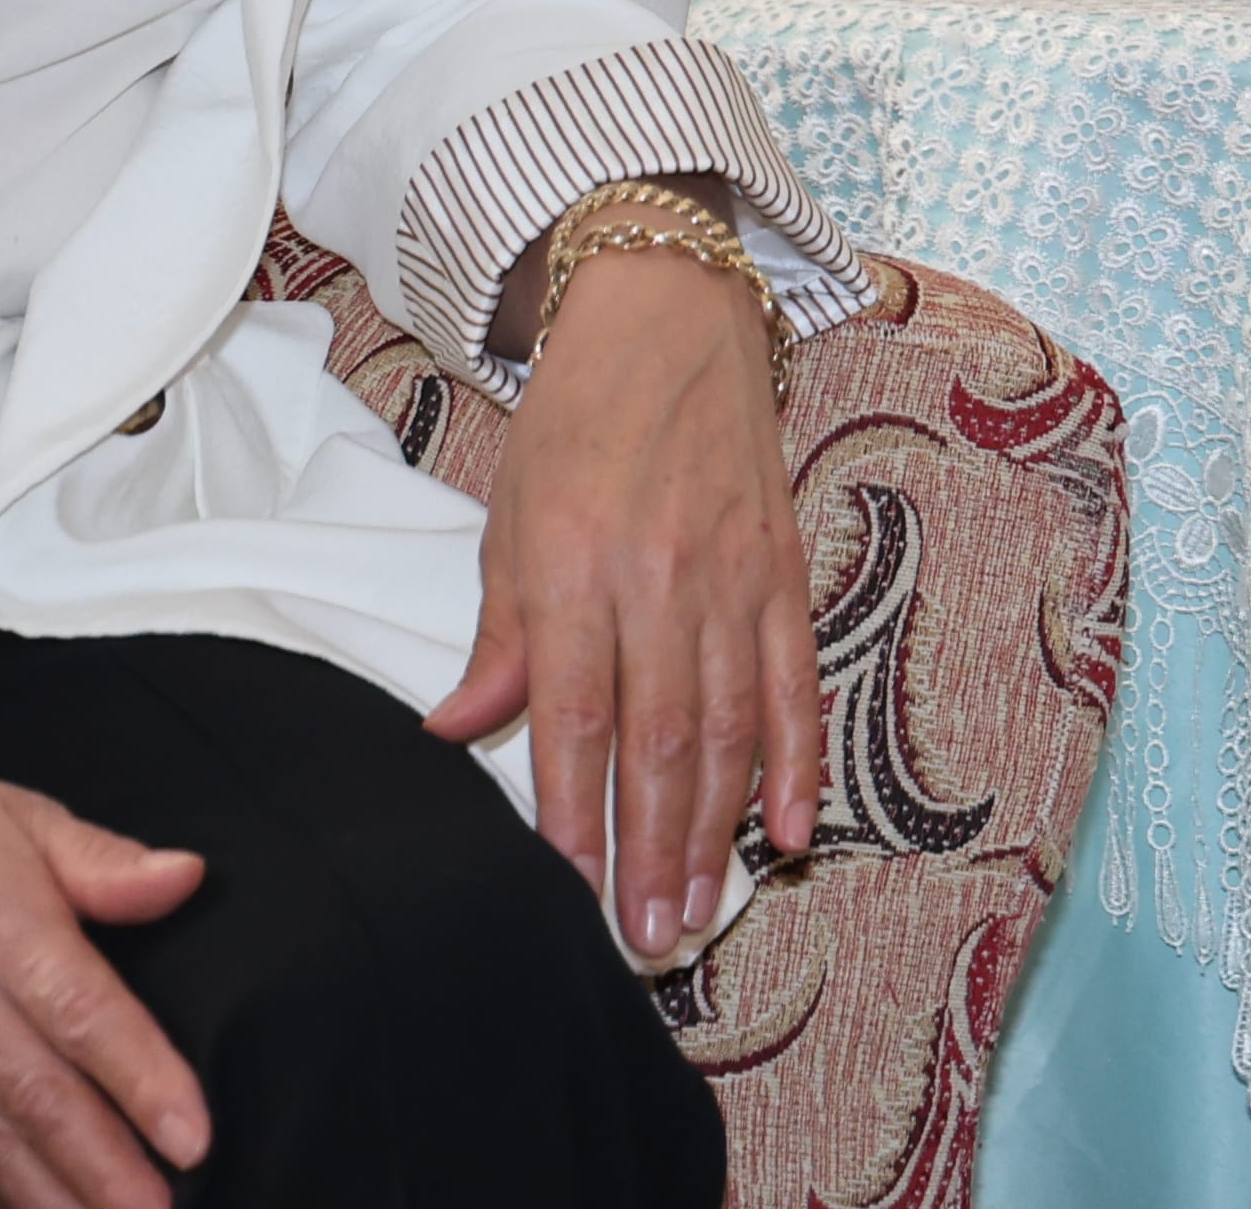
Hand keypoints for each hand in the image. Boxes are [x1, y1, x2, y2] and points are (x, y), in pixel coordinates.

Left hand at [430, 245, 819, 958]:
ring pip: (728, 725)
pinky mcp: (783, 567)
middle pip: (658, 738)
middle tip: (648, 936)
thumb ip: (500, 633)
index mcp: (575, 565)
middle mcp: (659, 576)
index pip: (575, 715)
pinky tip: (787, 829)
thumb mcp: (509, 515)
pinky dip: (796, 759)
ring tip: (699, 908)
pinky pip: (794, 680)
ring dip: (714, 827)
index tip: (571, 891)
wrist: (668, 315)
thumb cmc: (575, 419)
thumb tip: (454, 729)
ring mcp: (731, 575)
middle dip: (652, 848)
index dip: (575, 812)